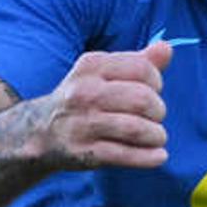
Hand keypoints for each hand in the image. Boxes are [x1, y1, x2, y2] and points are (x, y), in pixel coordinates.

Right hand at [39, 39, 171, 171]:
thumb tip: (166, 49)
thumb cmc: (83, 99)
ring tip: (157, 137)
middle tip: (155, 117)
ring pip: (136, 128)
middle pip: (142, 99)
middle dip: (158, 110)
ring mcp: (82, 124)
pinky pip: (125, 155)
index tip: (153, 91)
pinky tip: (159, 156)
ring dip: (156, 135)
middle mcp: (84, 93)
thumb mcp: (103, 73)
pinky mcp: (84, 152)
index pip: (141, 68)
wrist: (40, 133)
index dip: (156, 81)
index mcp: (91, 66)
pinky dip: (148, 157)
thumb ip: (138, 61)